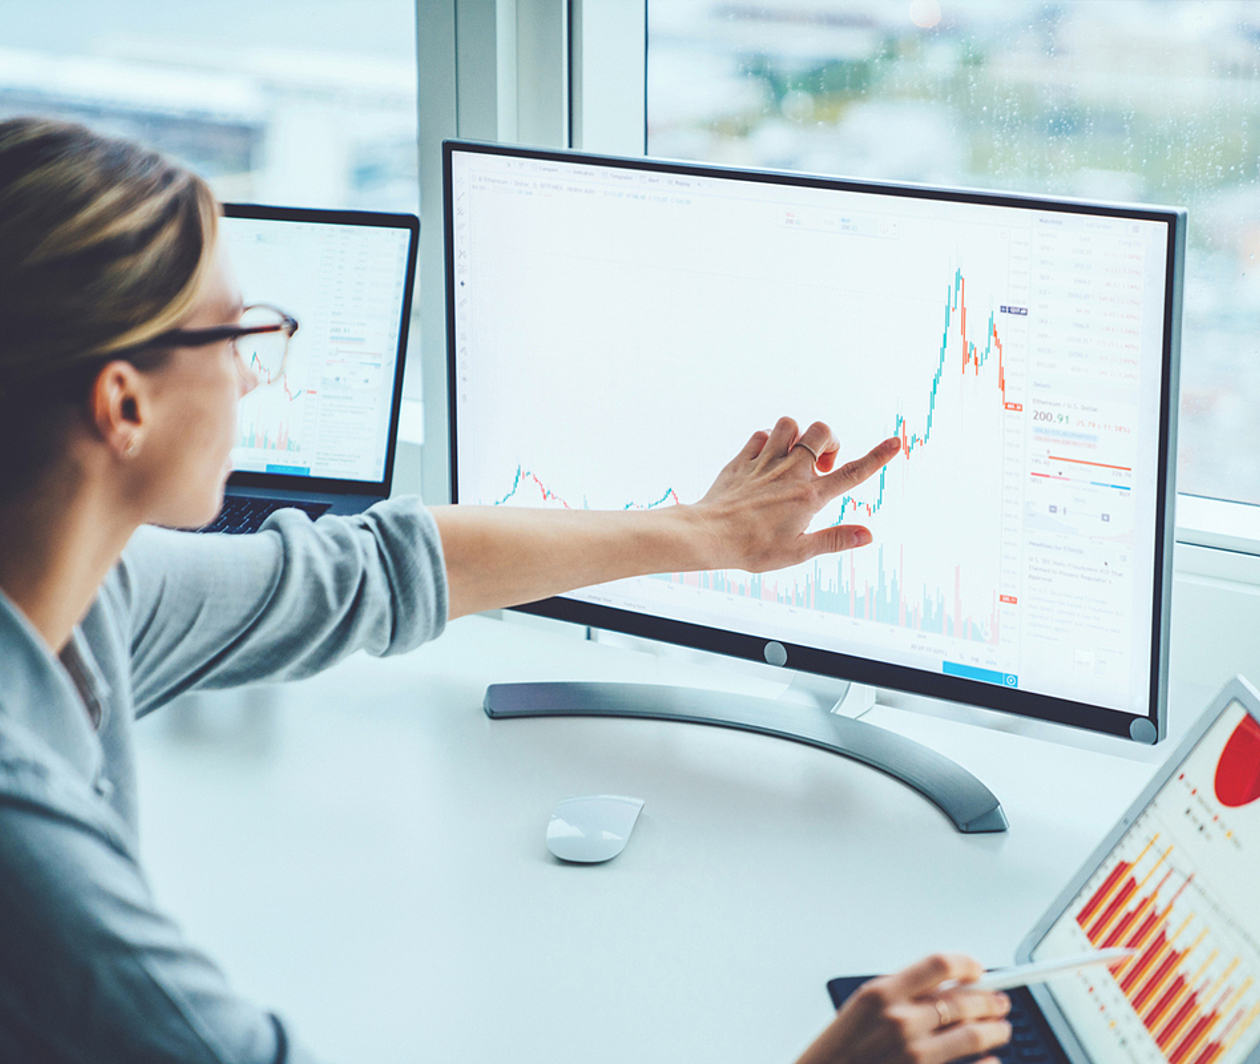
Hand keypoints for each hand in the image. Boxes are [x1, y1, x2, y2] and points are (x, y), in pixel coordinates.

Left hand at [690, 416, 900, 572]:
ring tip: (793, 457)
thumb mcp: (798, 551)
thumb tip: (868, 536)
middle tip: (821, 465)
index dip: (877, 457)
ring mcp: (765, 462)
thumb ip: (834, 540)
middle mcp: (791, 472)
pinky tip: (766, 459)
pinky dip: (767, 441)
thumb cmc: (753, 548)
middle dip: (829, 439)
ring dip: (797, 435)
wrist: (709, 535)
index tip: (896, 442)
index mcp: (809, 496)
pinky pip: (760, 435)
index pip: (852, 473)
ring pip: (789, 424)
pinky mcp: (743, 460)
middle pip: (822, 431)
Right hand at [795, 954, 1012, 1063]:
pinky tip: (990, 1060)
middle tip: (1000, 1002)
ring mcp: (915, 1055)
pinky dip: (988, 1063)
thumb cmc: (838, 1051)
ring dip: (995, 1030)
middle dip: (989, 999)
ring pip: (974, 1035)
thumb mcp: (861, 1010)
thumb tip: (945, 987)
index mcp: (882, 994)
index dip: (966, 965)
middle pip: (963, 1000)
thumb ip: (901, 995)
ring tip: (1000, 1029)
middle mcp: (901, 1022)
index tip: (977, 970)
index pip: (939, 965)